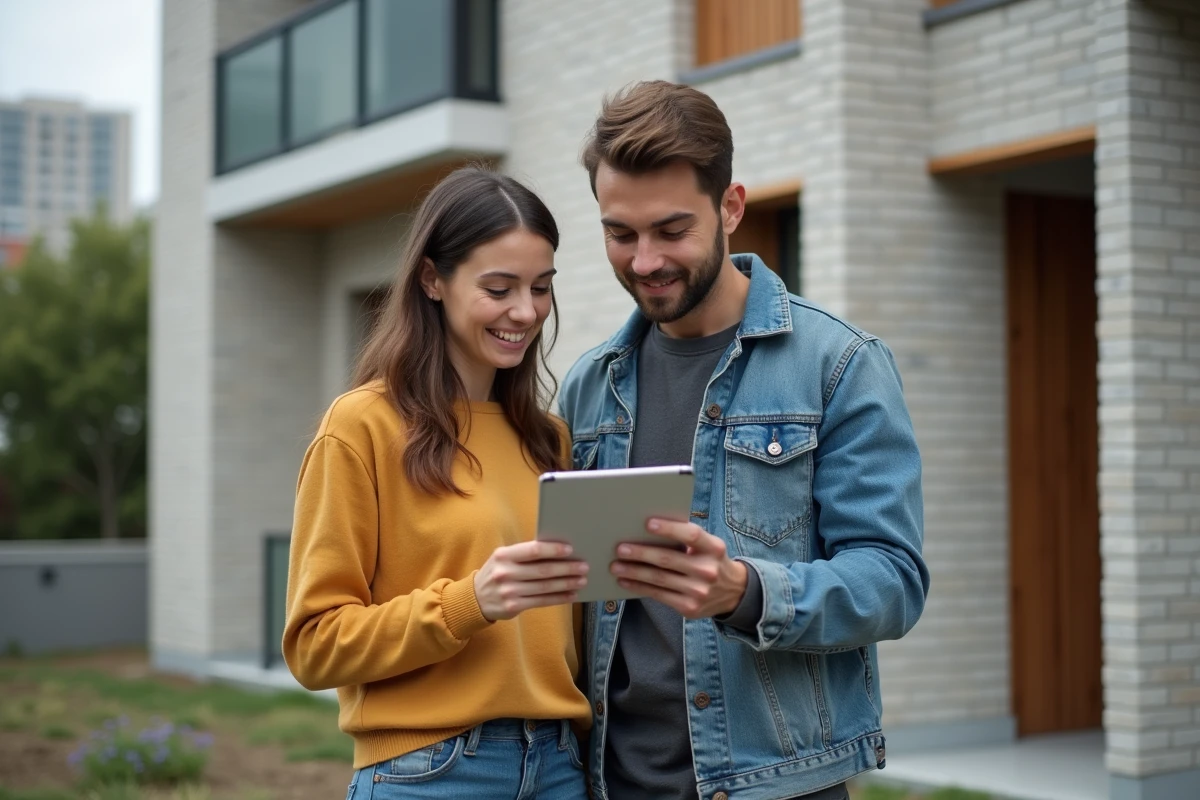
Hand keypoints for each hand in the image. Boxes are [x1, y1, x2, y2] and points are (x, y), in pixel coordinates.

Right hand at [474, 541, 588, 621]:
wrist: (475, 598)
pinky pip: (541, 601)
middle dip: (566, 568)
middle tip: (583, 567)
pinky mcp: (513, 607)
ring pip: (545, 587)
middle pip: (543, 570)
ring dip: (566, 584)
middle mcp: (505, 573)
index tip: (570, 550)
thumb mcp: (503, 558)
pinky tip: (571, 595)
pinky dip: (559, 598)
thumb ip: (524, 554)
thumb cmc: (497, 573)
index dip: (553, 550)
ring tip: (581, 580)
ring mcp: (509, 591)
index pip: (533, 550)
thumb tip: (557, 551)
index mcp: (504, 555)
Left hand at [610, 519, 747, 618]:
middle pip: (668, 559)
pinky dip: (639, 587)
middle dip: (641, 553)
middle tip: (620, 548)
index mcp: (714, 548)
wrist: (734, 592)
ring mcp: (699, 591)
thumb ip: (687, 539)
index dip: (670, 529)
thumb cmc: (711, 560)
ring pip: (659, 579)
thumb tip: (647, 530)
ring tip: (616, 566)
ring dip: (634, 572)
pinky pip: (658, 595)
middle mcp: (708, 570)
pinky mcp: (689, 608)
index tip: (648, 523)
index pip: (691, 535)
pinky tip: (625, 581)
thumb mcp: (708, 546)